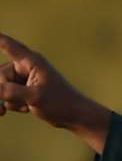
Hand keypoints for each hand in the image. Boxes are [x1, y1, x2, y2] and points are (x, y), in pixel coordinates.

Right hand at [0, 33, 110, 152]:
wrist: (74, 116)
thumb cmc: (60, 103)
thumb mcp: (34, 97)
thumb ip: (10, 91)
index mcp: (31, 61)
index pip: (8, 45)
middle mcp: (26, 67)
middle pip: (0, 75)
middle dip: (2, 90)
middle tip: (14, 102)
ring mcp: (25, 79)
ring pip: (2, 87)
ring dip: (7, 100)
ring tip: (20, 108)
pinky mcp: (25, 91)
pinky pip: (7, 95)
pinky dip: (12, 104)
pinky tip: (25, 109)